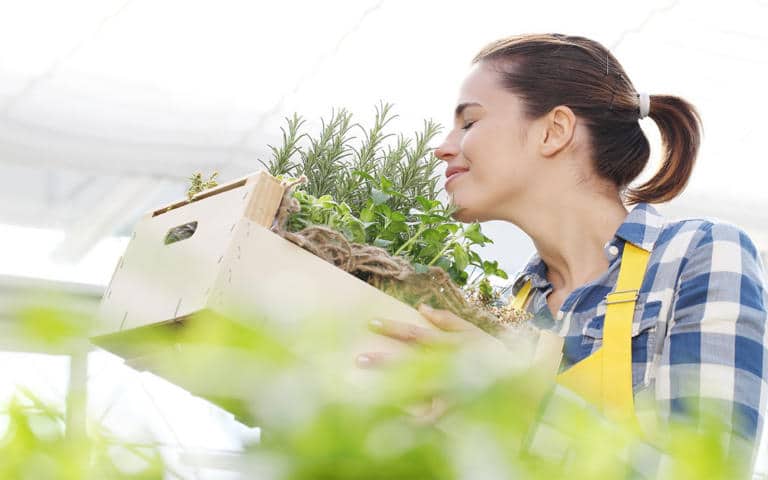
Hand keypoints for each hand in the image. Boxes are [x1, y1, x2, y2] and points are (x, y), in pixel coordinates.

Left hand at [355, 304, 507, 425]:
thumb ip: (446, 319)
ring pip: (416, 387)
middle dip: (383, 360)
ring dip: (392, 387)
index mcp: (448, 344)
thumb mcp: (471, 330)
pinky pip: (431, 416)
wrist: (517, 378)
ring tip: (369, 390)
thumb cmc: (490, 351)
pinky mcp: (453, 404)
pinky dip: (414, 421)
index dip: (393, 328)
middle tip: (359, 359)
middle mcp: (446, 363)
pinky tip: (395, 423)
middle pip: (409, 361)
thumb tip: (421, 307)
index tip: (371, 323)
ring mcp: (449, 385)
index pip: (415, 333)